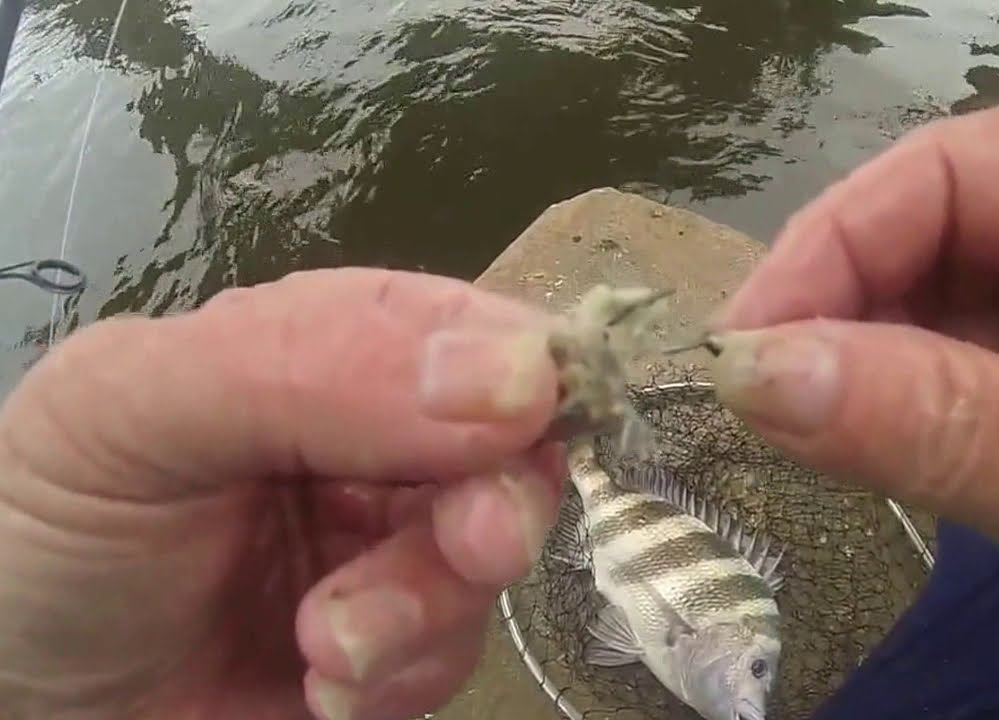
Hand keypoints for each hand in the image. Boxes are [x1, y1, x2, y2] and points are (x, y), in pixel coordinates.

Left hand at [0, 268, 563, 719]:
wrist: (17, 703)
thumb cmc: (46, 534)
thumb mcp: (130, 412)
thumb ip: (304, 365)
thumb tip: (518, 370)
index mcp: (317, 352)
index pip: (454, 325)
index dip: (513, 361)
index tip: (526, 412)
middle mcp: (370, 443)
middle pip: (505, 445)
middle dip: (495, 498)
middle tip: (473, 546)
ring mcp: (383, 550)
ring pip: (489, 556)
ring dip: (428, 607)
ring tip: (329, 648)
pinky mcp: (391, 651)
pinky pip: (454, 653)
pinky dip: (405, 675)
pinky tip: (324, 689)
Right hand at [707, 100, 998, 719]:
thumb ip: (941, 426)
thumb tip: (751, 376)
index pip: (969, 170)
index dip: (839, 241)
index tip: (743, 341)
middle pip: (941, 226)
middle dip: (839, 302)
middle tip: (750, 392)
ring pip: (937, 298)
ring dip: (855, 356)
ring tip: (787, 420)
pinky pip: (958, 367)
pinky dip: (892, 404)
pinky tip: (848, 435)